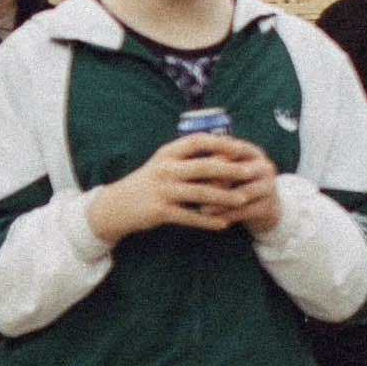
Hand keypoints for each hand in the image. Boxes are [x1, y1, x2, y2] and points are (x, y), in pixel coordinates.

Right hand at [87, 135, 277, 245]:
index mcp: (167, 153)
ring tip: (243, 199)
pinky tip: (224, 223)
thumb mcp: (162, 163)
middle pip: (203, 166)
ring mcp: (162, 190)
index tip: (241, 147)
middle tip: (251, 172)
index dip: (220, 143)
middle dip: (230, 169)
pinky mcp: (159, 211)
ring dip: (224, 197)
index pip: (197, 141)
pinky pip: (190, 216)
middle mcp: (165, 169)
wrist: (115, 206)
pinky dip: (208, 220)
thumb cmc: (147, 182)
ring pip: (200, 193)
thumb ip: (186, 157)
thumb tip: (221, 146)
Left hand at [201, 140, 283, 234]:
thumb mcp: (231, 169)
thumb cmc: (237, 184)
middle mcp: (264, 166)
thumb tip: (185, 162)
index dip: (214, 155)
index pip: (234, 148)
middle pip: (239, 170)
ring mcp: (269, 186)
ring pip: (243, 193)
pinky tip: (212, 221)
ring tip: (201, 209)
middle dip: (216, 180)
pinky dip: (228, 215)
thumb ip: (214, 163)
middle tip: (193, 189)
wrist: (265, 206)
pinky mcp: (268, 206)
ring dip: (221, 202)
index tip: (192, 164)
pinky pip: (246, 211)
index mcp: (252, 152)